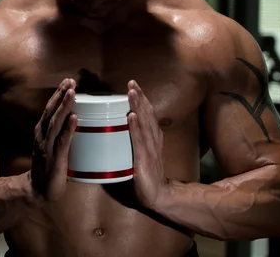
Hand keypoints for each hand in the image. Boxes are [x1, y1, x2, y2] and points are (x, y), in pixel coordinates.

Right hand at [30, 78, 76, 201]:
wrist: (38, 190)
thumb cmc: (49, 167)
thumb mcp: (53, 146)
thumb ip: (62, 134)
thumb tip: (79, 121)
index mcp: (42, 132)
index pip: (49, 109)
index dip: (58, 94)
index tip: (67, 81)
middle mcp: (42, 136)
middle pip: (51, 111)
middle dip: (60, 95)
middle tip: (70, 81)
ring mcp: (47, 147)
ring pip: (55, 122)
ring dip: (64, 106)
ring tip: (72, 93)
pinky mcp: (55, 158)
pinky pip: (62, 141)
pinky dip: (69, 128)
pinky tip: (75, 118)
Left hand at [127, 80, 169, 209]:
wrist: (158, 195)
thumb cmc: (147, 176)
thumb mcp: (142, 154)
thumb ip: (135, 143)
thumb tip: (121, 132)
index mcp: (153, 138)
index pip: (148, 115)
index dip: (142, 99)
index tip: (134, 86)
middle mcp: (154, 139)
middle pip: (147, 114)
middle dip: (139, 97)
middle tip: (131, 82)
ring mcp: (150, 148)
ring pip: (144, 123)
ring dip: (137, 106)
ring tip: (131, 92)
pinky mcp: (144, 159)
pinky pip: (139, 140)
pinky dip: (135, 126)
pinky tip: (131, 115)